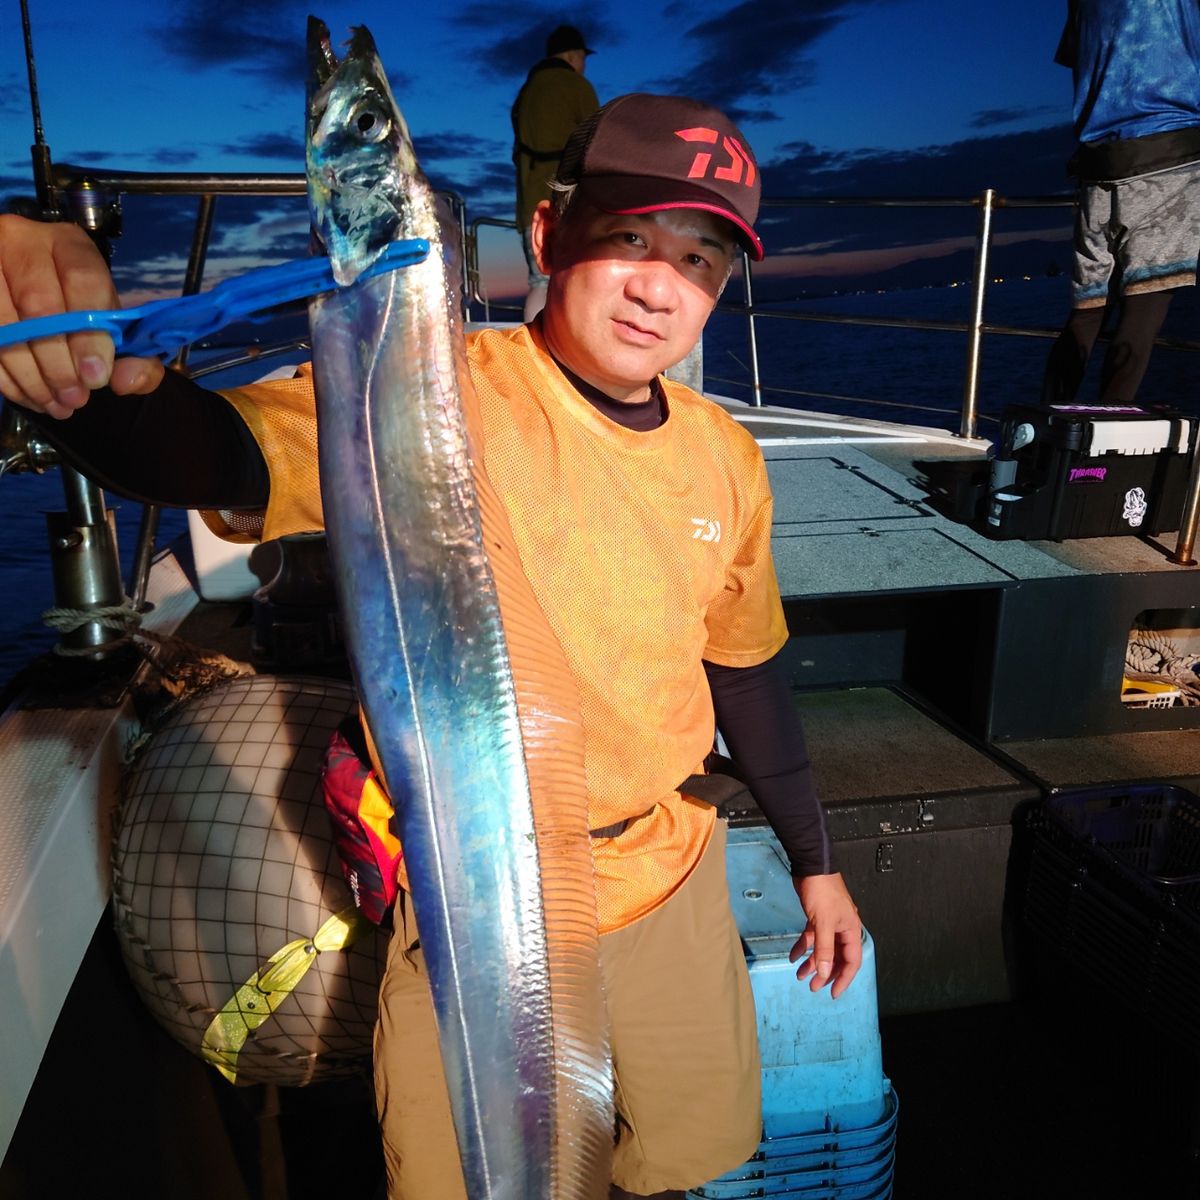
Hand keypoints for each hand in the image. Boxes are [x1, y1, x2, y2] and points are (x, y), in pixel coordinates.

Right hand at [0, 214, 163, 418]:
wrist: (28, 286)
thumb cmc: (79, 305)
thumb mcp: (114, 320)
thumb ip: (135, 354)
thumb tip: (127, 381)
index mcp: (70, 245)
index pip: (83, 282)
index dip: (89, 335)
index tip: (96, 377)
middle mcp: (23, 243)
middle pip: (39, 304)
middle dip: (58, 362)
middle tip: (74, 397)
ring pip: (4, 324)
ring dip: (31, 375)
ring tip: (55, 404)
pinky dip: (6, 376)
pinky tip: (29, 396)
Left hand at [789, 871, 861, 998]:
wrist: (811, 866)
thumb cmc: (822, 890)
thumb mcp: (823, 923)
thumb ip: (824, 950)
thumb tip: (825, 973)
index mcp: (851, 930)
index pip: (852, 961)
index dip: (844, 979)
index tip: (833, 992)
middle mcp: (843, 928)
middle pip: (837, 957)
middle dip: (826, 973)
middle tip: (813, 986)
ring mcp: (830, 923)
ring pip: (823, 949)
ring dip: (812, 962)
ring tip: (800, 975)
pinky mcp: (817, 917)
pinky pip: (812, 937)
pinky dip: (803, 947)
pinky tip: (793, 955)